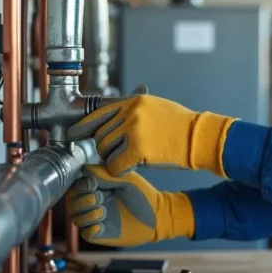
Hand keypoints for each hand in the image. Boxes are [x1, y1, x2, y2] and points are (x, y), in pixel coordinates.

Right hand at [66, 165, 194, 245]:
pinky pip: (86, 233)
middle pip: (72, 203)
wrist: (157, 216)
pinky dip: (91, 228)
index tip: (93, 185)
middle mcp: (93, 204)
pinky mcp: (100, 234)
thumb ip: (106, 174)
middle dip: (82, 200)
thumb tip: (85, 170)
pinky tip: (102, 224)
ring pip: (76, 218)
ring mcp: (96, 219)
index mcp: (97, 188)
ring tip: (103, 210)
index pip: (76, 187)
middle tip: (100, 198)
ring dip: (87, 213)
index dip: (80, 186)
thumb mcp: (126, 179)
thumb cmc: (143, 195)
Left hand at [67, 89, 236, 178]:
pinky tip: (130, 168)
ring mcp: (133, 130)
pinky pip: (115, 165)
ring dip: (113, 158)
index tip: (72, 133)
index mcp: (133, 102)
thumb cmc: (181, 125)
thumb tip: (114, 118)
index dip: (83, 125)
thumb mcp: (156, 107)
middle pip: (101, 135)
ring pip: (106, 150)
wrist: (199, 137)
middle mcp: (130, 113)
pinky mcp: (137, 149)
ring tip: (129, 159)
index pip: (99, 112)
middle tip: (115, 154)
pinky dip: (120, 170)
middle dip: (104, 147)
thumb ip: (134, 110)